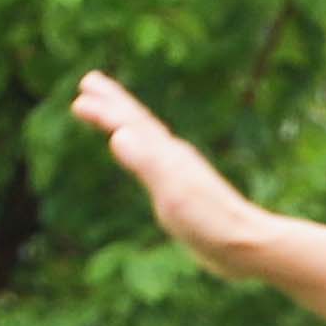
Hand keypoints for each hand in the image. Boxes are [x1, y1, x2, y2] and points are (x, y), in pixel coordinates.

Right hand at [70, 70, 266, 268]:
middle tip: (89, 81)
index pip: (131, 124)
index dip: (105, 110)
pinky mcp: (181, 190)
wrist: (246, 244)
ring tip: (109, 116)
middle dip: (113, 102)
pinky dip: (138, 146)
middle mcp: (173, 156)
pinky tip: (139, 151)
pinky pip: (151, 157)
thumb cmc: (209, 222)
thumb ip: (147, 163)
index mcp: (168, 155)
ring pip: (145, 137)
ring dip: (124, 121)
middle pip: (139, 121)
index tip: (79, 97)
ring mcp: (178, 172)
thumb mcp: (172, 193)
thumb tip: (118, 134)